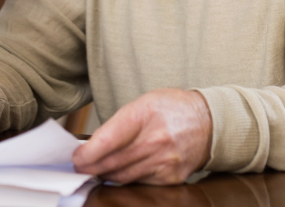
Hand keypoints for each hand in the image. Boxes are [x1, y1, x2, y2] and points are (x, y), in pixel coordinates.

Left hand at [73, 89, 211, 184]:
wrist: (208, 121)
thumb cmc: (170, 108)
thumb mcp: (143, 103)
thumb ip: (119, 123)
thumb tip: (93, 145)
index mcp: (145, 114)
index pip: (109, 139)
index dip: (88, 153)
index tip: (76, 158)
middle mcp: (156, 139)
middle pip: (113, 162)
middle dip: (91, 167)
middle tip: (79, 167)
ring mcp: (165, 161)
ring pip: (124, 176)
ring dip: (105, 175)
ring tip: (95, 170)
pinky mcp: (172, 177)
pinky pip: (140, 183)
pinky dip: (127, 179)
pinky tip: (118, 174)